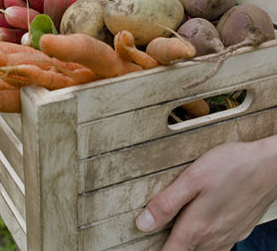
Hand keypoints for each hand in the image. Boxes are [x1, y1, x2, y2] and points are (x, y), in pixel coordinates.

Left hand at [135, 135, 276, 250]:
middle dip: (171, 246)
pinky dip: (206, 241)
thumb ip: (166, 203)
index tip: (144, 245)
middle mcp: (213, 238)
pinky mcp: (240, 230)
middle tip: (158, 233)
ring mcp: (229, 236)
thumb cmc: (231, 167)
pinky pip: (219, 245)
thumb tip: (143, 224)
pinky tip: (203, 226)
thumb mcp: (191, 179)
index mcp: (197, 227)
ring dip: (188, 245)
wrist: (270, 165)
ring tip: (177, 230)